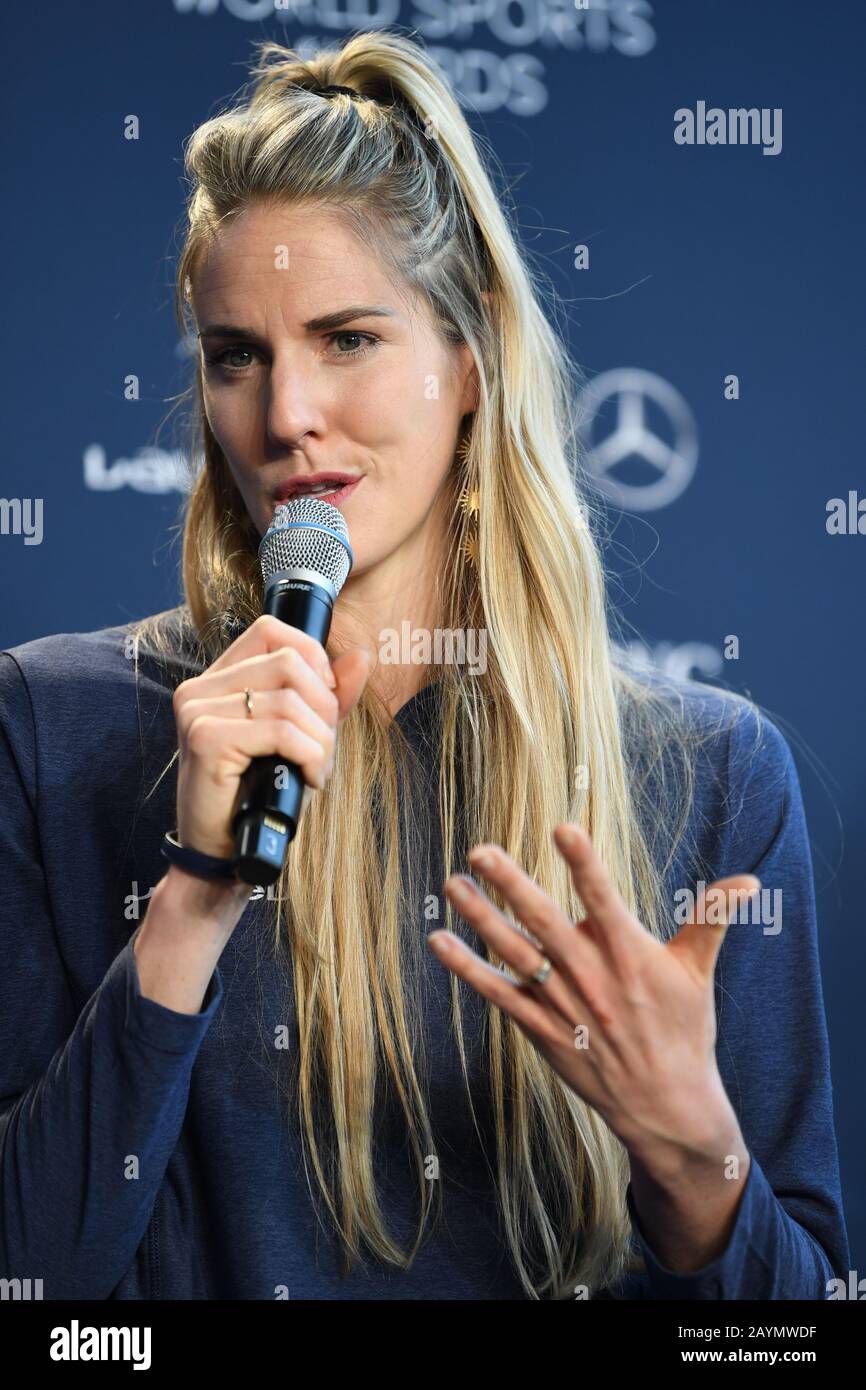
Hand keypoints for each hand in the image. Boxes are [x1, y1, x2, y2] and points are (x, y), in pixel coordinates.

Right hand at [173, 613, 370, 858]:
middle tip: (324, 748)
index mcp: (217, 680)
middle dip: (325, 707)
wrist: (223, 855)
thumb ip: (329, 696)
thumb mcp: (301, 738)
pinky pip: (282, 731)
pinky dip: (310, 756)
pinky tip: (308, 779)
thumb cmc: (259, 796)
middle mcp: (199, 689)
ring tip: (316, 770)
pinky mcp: (206, 740)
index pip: (271, 630)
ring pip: (291, 700)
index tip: (325, 701)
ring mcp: (198, 712)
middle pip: (289, 662)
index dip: (312, 657)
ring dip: (321, 741)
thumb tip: (362, 656)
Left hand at [428, 824, 759, 1167]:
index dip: (585, 865)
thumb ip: (711, 920)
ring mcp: (563, 1005)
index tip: (563, 828)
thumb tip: (750, 882)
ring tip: (451, 884)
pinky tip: (438, 941)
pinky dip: (467, 969)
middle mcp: (592, 977)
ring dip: (480, 919)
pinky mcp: (541, 1030)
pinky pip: (498, 995)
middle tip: (479, 850)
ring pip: (514, 955)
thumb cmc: (683, 1031)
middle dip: (511, 885)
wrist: (665, 1107)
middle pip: (545, 924)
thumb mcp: (698, 973)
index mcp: (630, 955)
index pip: (605, 899)